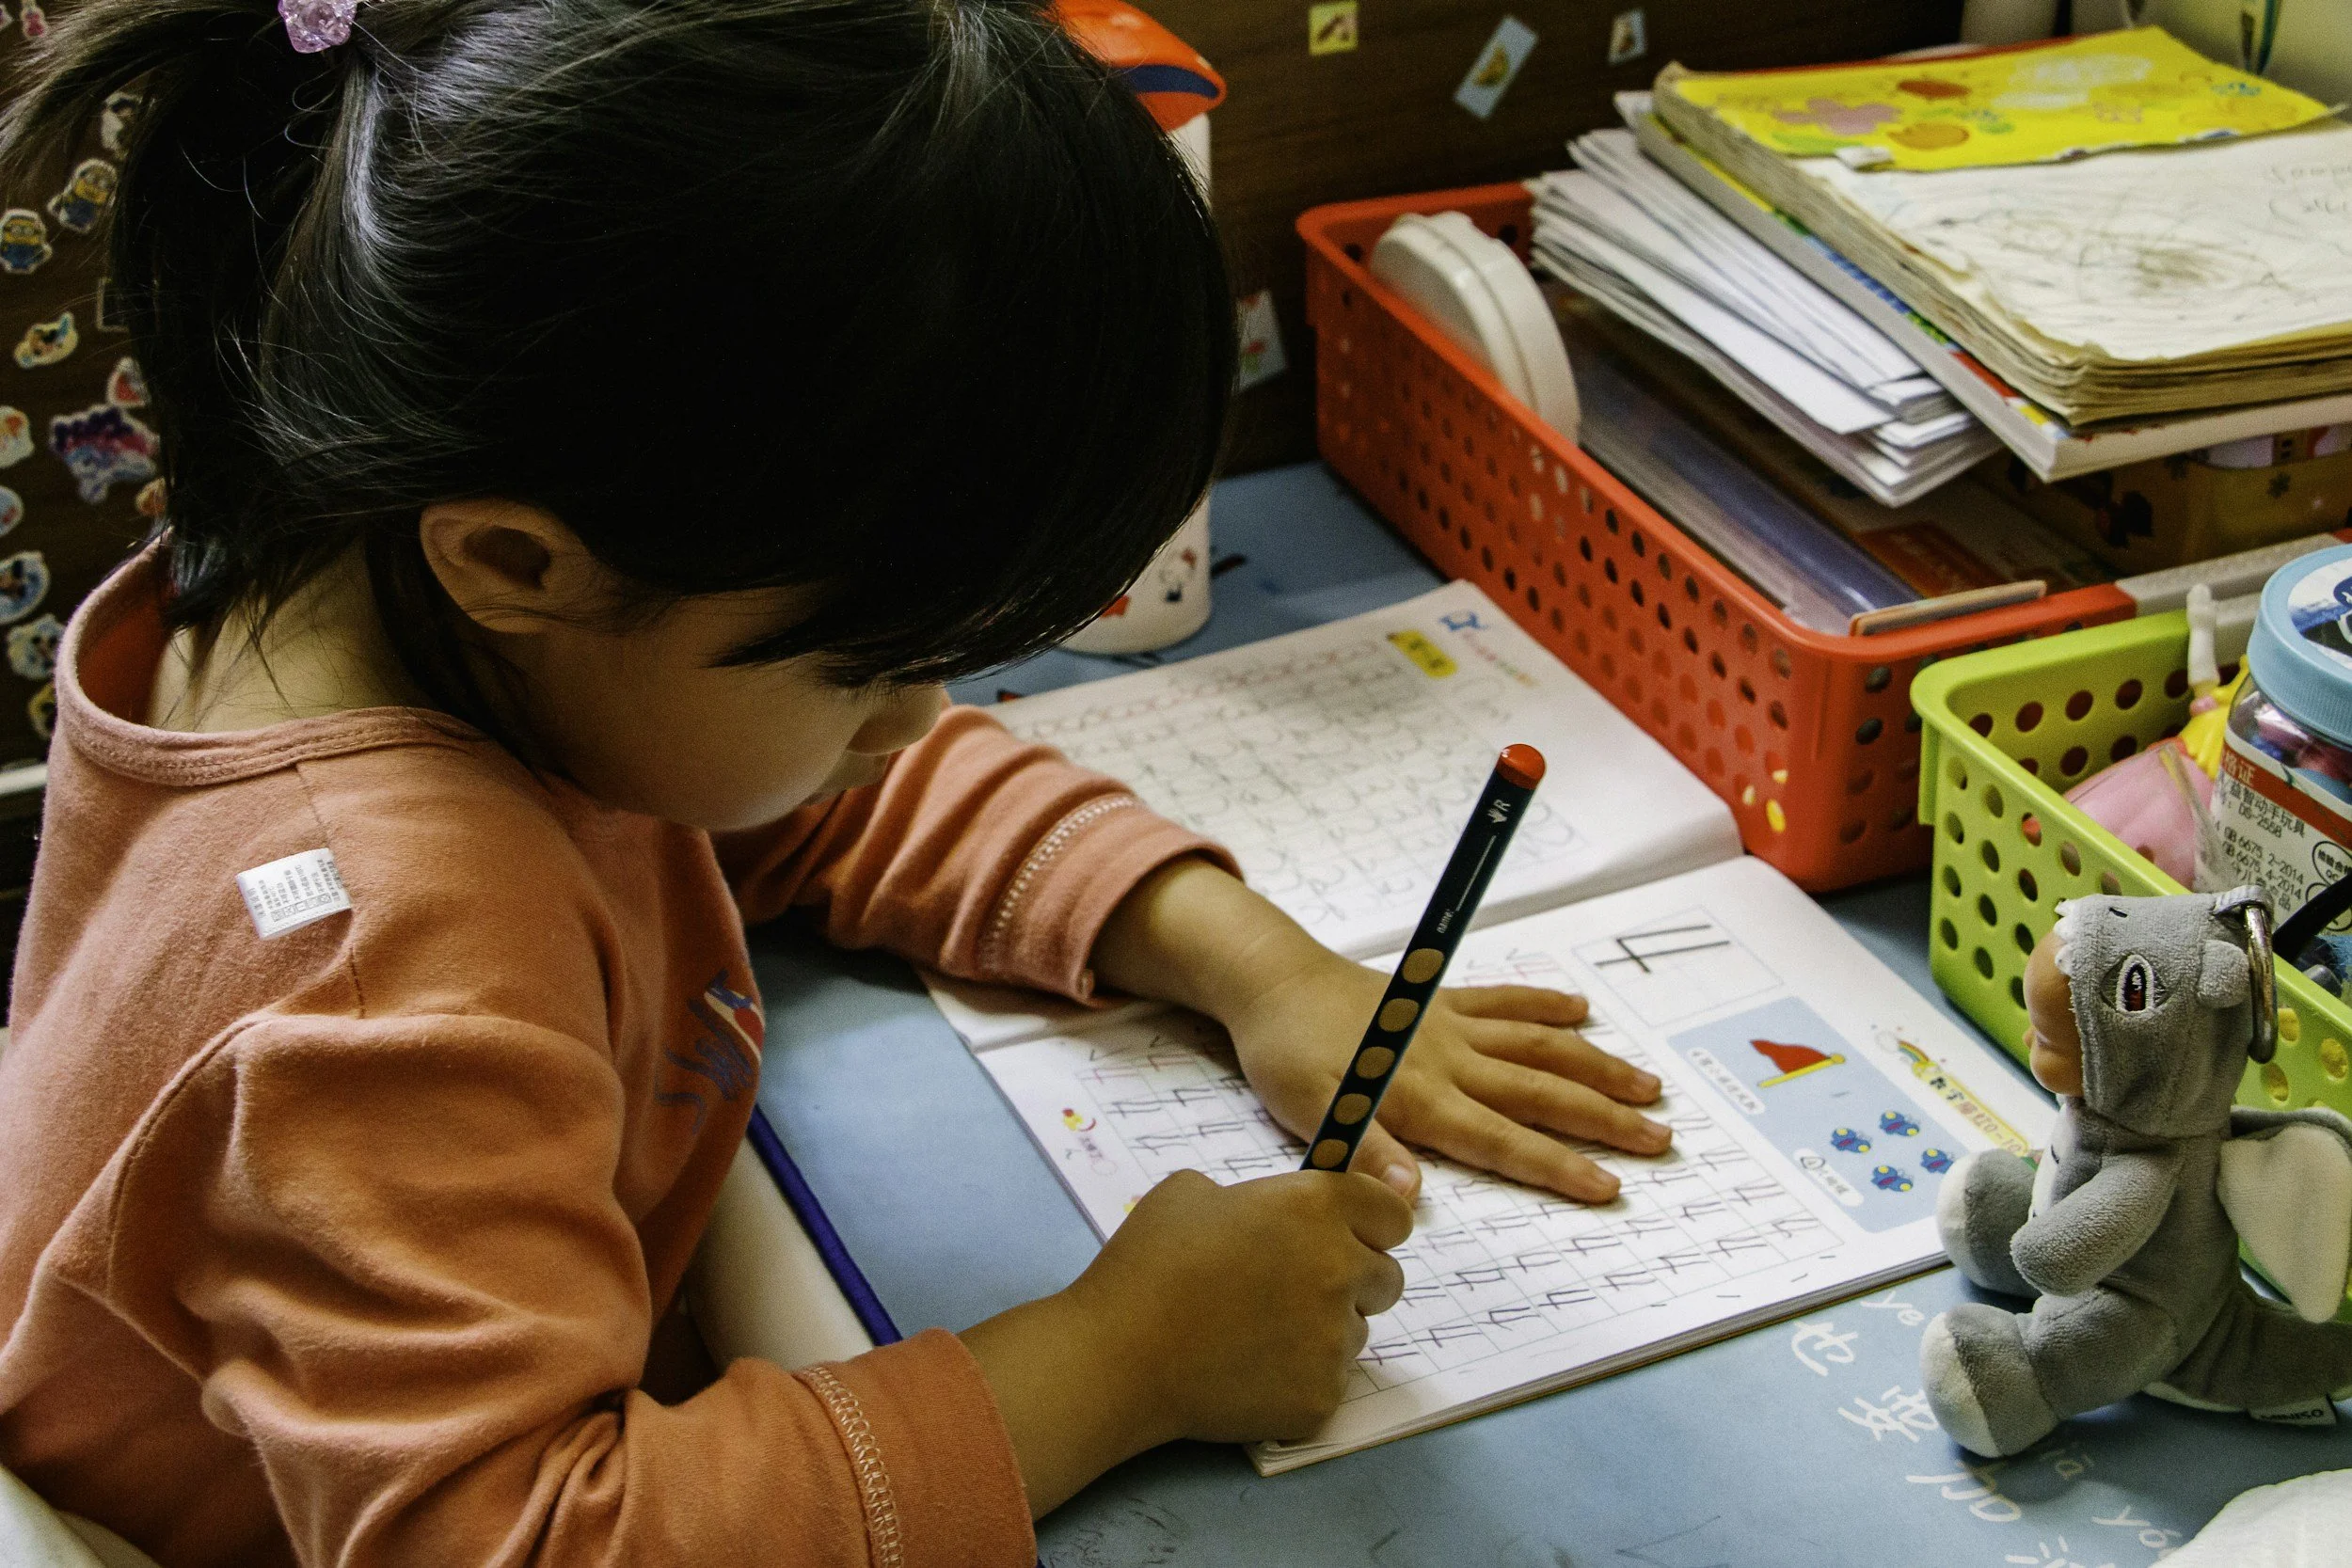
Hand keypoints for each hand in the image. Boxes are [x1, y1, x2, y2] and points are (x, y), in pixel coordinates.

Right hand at [961, 1168, 1409, 1510]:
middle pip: (1387, 1277)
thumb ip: (1254, 1197)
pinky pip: (1329, 1382)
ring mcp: (1336, 1339)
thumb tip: (1269, 1219)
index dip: (1370, 1225)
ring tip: (1256, 1334)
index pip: (1394, 1214)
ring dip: (1324, 1331)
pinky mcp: (1322, 1397)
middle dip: (1352, 1281)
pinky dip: (1299, 1380)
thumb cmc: (1148, 1263)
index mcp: (1317, 1206)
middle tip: (1293, 1291)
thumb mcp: (1192, 1191)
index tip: (1346, 1237)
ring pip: (1358, 1333)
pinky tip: (1248, 1373)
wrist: (1118, 1355)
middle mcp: (1341, 1268)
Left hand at [1225, 952, 1669, 1203]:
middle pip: (1539, 1093)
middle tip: (1660, 1140)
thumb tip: (1409, 1194)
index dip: (1556, 1165)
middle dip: (1602, 1119)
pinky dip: (1545, 1003)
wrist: (1272, 980)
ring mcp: (1450, 1025)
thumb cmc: (1286, 1053)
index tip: (1609, 1187)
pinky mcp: (1442, 999)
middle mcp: (1448, 1060)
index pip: (1501, 1141)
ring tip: (1647, 1086)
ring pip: (1539, 1046)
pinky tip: (1582, 1010)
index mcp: (1420, 1097)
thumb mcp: (1309, 1111)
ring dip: (1594, 1065)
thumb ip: (1363, 1151)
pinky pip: (1504, 999)